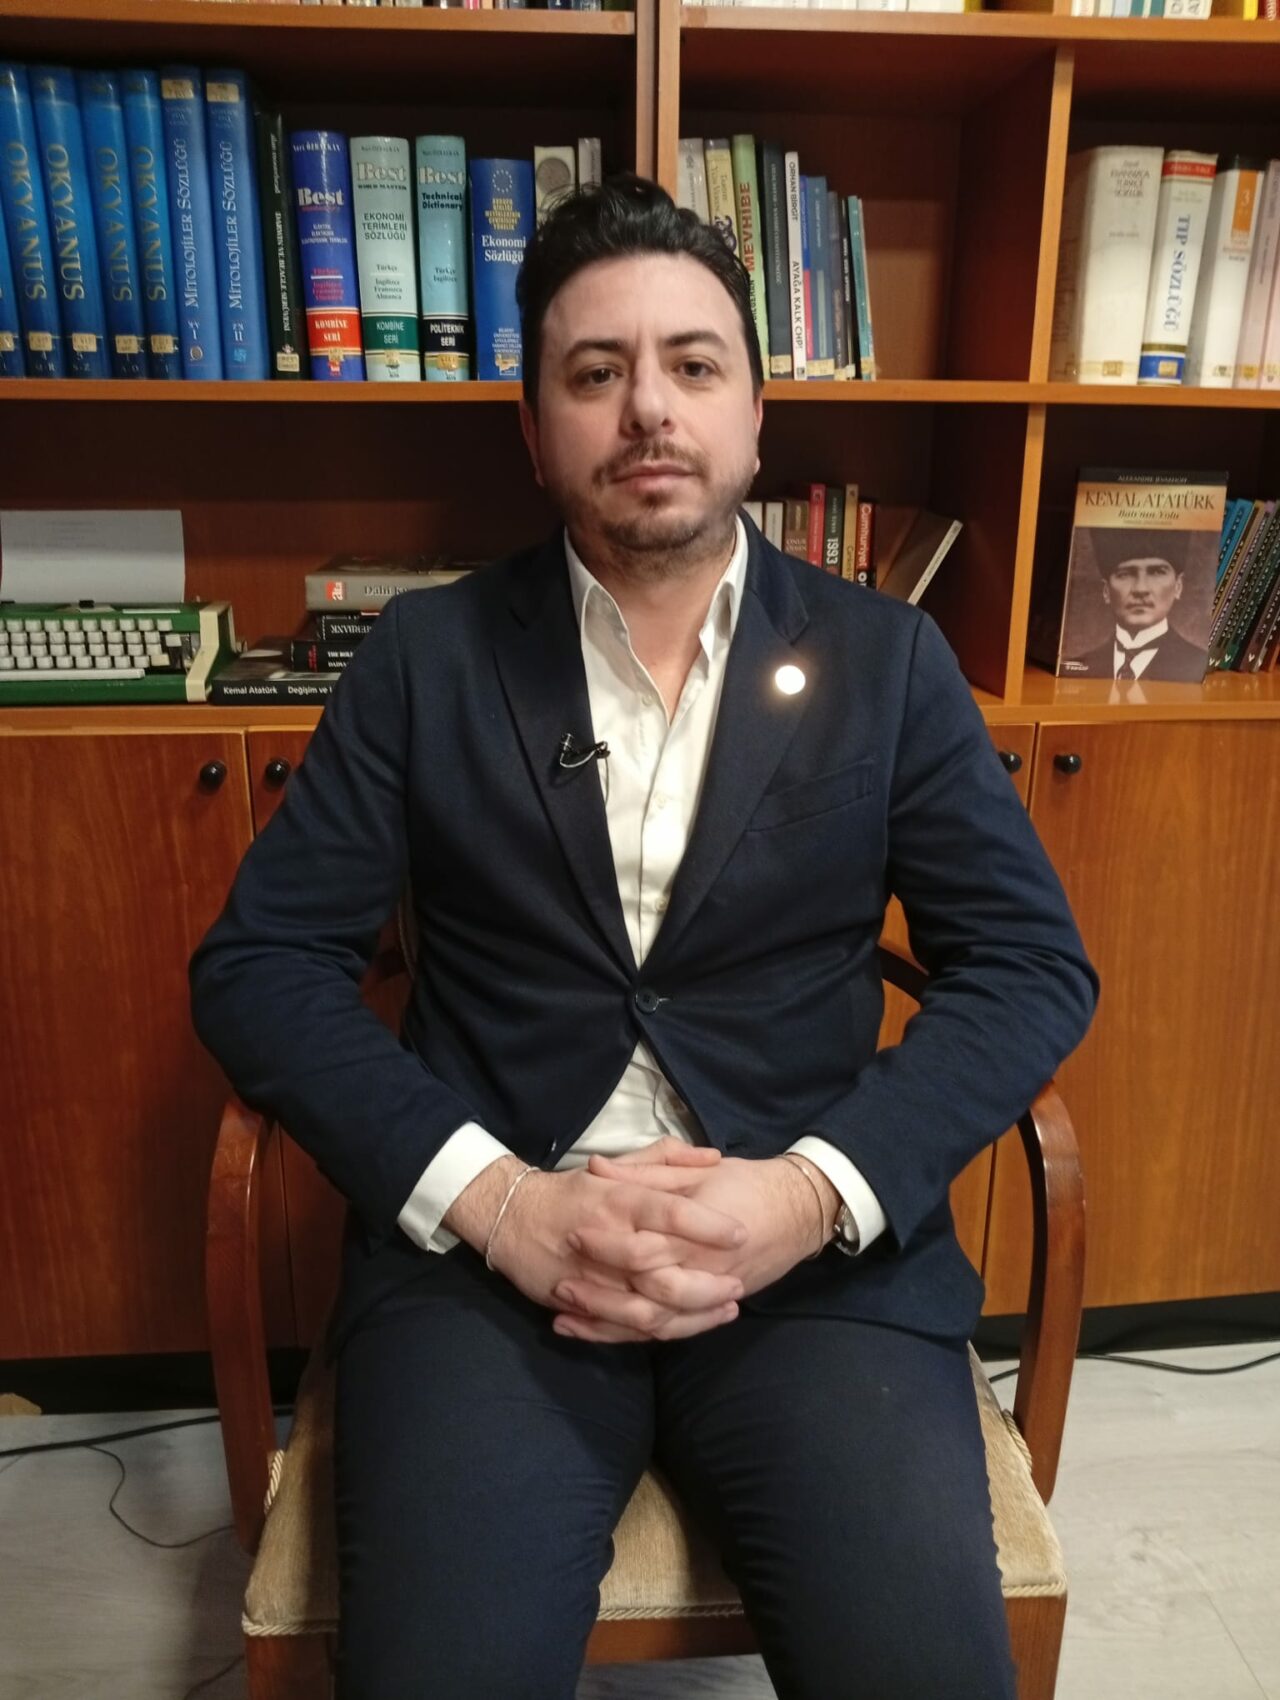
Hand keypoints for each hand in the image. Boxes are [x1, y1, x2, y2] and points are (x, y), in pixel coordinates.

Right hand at [485, 1140, 749, 1342]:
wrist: (511, 1217)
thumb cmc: (573, 1190)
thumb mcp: (617, 1165)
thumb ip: (666, 1159)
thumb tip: (714, 1156)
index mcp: (619, 1200)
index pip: (672, 1212)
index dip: (709, 1225)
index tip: (741, 1233)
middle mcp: (609, 1241)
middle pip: (665, 1273)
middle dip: (708, 1284)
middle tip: (738, 1283)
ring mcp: (595, 1280)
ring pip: (650, 1311)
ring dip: (692, 1315)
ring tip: (725, 1310)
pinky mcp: (582, 1305)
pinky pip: (624, 1329)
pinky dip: (657, 1332)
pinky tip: (687, 1327)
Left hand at [555, 1152, 829, 1340]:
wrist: (799, 1213)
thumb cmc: (747, 1183)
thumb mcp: (698, 1169)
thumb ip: (648, 1170)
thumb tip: (598, 1167)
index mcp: (697, 1228)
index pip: (647, 1243)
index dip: (608, 1241)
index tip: (574, 1231)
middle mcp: (703, 1268)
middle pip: (646, 1290)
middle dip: (600, 1290)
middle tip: (560, 1280)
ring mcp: (708, 1294)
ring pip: (654, 1321)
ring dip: (607, 1321)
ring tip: (565, 1314)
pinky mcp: (710, 1308)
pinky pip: (668, 1332)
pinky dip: (629, 1336)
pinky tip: (595, 1332)